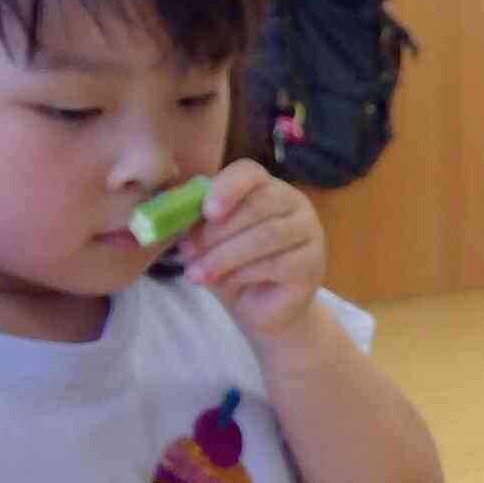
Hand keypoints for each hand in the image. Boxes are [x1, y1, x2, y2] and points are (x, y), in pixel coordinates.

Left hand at [185, 160, 326, 336]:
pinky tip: (228, 282)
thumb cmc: (234, 268)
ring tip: (197, 274)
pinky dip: (245, 273)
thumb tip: (171, 215)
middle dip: (216, 231)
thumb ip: (195, 225)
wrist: (261, 310)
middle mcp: (294, 203)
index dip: (227, 187)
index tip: (206, 211)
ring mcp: (309, 233)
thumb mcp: (208, 242)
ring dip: (224, 255)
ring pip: (266, 235)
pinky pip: (277, 263)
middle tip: (187, 252)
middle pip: (258, 205)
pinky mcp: (313, 264)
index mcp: (266, 188)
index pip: (250, 172)